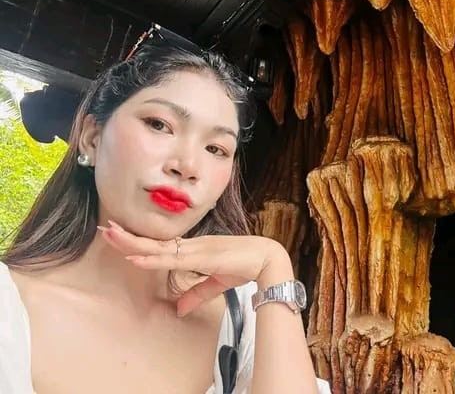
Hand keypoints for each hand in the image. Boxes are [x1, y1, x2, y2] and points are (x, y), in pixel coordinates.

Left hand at [98, 220, 293, 315]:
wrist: (265, 258)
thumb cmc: (245, 266)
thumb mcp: (216, 284)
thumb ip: (196, 295)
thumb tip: (178, 310)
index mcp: (193, 249)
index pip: (160, 245)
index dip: (139, 242)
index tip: (119, 236)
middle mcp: (191, 245)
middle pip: (153, 242)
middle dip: (128, 237)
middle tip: (104, 229)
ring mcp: (194, 248)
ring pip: (157, 247)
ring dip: (132, 242)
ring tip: (111, 234)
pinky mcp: (200, 255)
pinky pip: (171, 257)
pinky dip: (151, 257)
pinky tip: (135, 256)